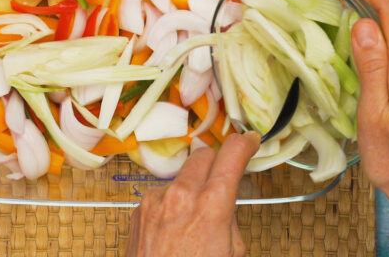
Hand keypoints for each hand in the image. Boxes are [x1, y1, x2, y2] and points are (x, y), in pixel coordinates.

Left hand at [126, 132, 260, 256]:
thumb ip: (230, 217)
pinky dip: (172, 202)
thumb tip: (225, 199)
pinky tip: (175, 226)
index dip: (245, 144)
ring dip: (192, 186)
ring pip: (181, 175)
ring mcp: (156, 200)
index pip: (232, 153)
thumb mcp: (233, 252)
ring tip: (195, 217)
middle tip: (224, 180)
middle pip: (204, 154)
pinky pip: (162, 193)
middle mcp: (181, 195)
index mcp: (211, 205)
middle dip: (217, 163)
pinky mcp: (139, 209)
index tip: (249, 142)